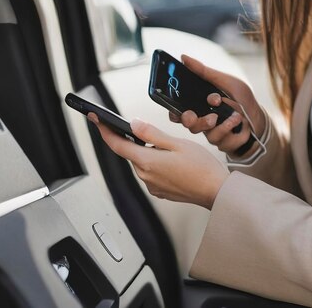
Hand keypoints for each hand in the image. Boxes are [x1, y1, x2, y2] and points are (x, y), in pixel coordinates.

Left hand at [88, 113, 228, 209]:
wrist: (215, 191)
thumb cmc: (201, 168)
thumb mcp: (177, 143)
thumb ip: (152, 134)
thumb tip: (134, 125)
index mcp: (148, 162)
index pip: (118, 145)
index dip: (105, 131)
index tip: (96, 120)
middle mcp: (146, 176)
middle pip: (131, 153)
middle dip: (133, 140)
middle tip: (140, 128)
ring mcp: (152, 185)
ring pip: (142, 162)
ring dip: (147, 151)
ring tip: (168, 146)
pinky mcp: (160, 190)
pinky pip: (151, 172)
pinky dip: (155, 162)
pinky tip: (171, 159)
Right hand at [168, 55, 265, 157]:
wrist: (259, 116)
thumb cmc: (240, 98)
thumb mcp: (224, 81)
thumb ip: (204, 72)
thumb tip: (184, 57)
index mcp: (199, 106)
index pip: (179, 112)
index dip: (175, 114)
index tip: (178, 111)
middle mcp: (203, 120)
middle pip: (190, 125)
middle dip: (196, 122)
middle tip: (209, 116)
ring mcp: (213, 134)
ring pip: (208, 134)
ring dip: (223, 125)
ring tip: (235, 116)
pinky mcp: (224, 143)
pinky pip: (223, 141)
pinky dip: (235, 129)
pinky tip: (241, 122)